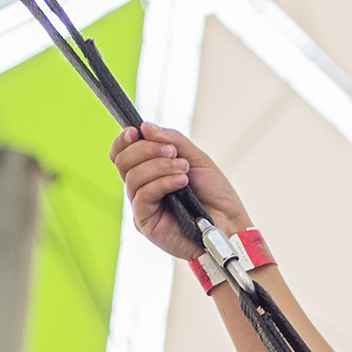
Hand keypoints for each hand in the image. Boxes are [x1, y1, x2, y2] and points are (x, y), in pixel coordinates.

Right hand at [108, 123, 250, 261]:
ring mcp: (142, 206)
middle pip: (123, 161)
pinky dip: (161, 184)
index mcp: (149, 172)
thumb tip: (144, 127)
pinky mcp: (145, 223)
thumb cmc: (216, 195)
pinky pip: (142, 196)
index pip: (122, 153)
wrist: (230, 224)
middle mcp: (141, 188)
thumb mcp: (196, 159)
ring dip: (159, 167)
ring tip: (184, 170)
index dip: (124, 140)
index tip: (136, 131)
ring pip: (132, 177)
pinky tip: (181, 182)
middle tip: (173, 153)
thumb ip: (172, 140)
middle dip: (147, 150)